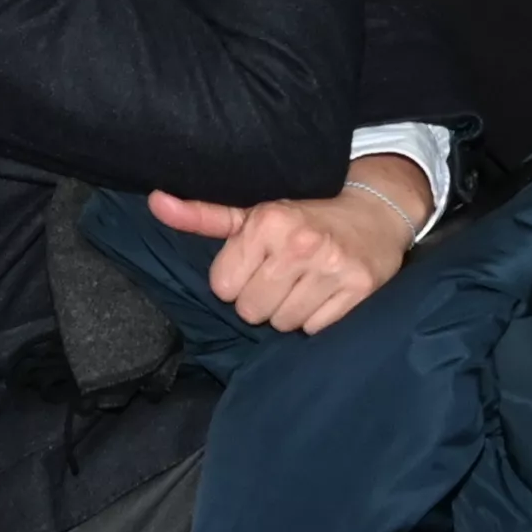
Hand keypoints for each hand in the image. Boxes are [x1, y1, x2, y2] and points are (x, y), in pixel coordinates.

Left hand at [144, 164, 419, 331]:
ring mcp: (332, 268)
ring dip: (289, 309)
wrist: (376, 209)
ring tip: (304, 282)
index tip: (257, 263)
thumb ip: (203, 214)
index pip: (223, 286)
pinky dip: (317, 317)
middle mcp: (300, 244)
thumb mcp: (254, 210)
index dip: (237, 279)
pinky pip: (315, 329)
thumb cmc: (304, 213)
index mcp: (268, 221)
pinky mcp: (358, 289)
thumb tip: (155, 202)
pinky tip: (325, 292)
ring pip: (282, 323)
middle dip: (261, 297)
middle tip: (282, 274)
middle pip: (251, 311)